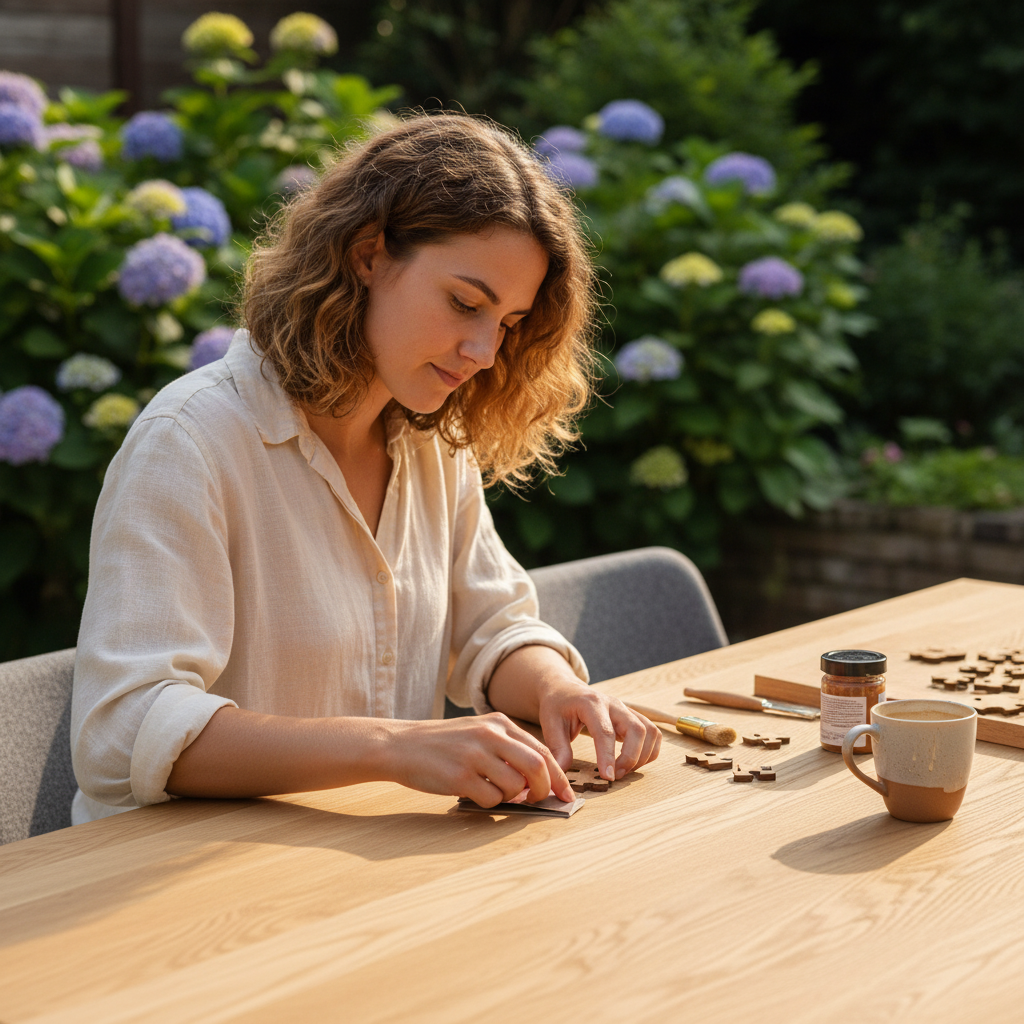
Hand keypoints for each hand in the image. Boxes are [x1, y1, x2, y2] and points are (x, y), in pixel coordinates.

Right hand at [387, 714, 574, 806]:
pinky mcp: (460, 776)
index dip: (558, 776)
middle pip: (537, 766)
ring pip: (514, 786)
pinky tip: (473, 793)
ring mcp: (475, 755)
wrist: (400, 745)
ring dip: (510, 798)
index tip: (566, 794)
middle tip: (536, 800)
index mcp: (499, 722)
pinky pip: (491, 799)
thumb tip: (536, 781)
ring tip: (491, 791)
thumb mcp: (478, 732)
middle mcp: (490, 735)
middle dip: (543, 789)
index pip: (542, 750)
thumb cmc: (442, 744)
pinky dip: (489, 803)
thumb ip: (507, 748)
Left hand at [537, 680, 661, 782]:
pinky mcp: (632, 716)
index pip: (605, 731)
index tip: (608, 777)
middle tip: (614, 776)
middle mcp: (614, 704)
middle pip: (637, 730)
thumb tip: (562, 775)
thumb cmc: (558, 705)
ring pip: (650, 731)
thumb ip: (558, 749)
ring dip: (642, 756)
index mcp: (591, 703)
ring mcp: (626, 709)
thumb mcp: (550, 724)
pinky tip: (632, 762)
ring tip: (622, 770)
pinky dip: (649, 751)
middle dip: (631, 758)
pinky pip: (652, 733)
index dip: (608, 756)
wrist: (566, 688)